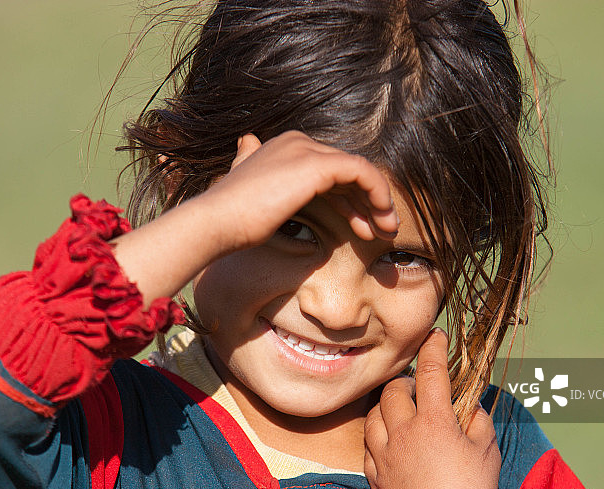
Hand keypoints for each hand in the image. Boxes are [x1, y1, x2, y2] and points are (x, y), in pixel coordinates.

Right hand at [112, 131, 398, 302]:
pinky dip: (377, 194)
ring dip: (377, 202)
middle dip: (366, 202)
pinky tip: (382, 218)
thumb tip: (246, 141)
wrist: (216, 222)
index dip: (349, 199)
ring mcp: (307, 150)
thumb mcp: (244, 183)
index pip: (330, 170)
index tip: (361, 228)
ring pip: (359, 172)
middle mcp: (298, 142)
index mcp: (285, 147)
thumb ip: (250, 162)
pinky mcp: (317, 165)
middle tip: (381, 230)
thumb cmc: (230, 217)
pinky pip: (362, 173)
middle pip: (346, 171)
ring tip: (387, 231)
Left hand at [364, 329, 501, 488]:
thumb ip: (477, 418)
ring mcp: (385, 455)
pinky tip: (390, 440)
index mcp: (434, 422)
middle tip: (420, 387)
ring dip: (387, 406)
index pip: (432, 372)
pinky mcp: (375, 476)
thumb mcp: (486, 448)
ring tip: (402, 410)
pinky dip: (377, 437)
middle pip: (394, 390)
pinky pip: (367, 446)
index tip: (435, 336)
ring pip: (374, 415)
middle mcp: (404, 433)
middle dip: (406, 380)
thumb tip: (468, 403)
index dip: (433, 348)